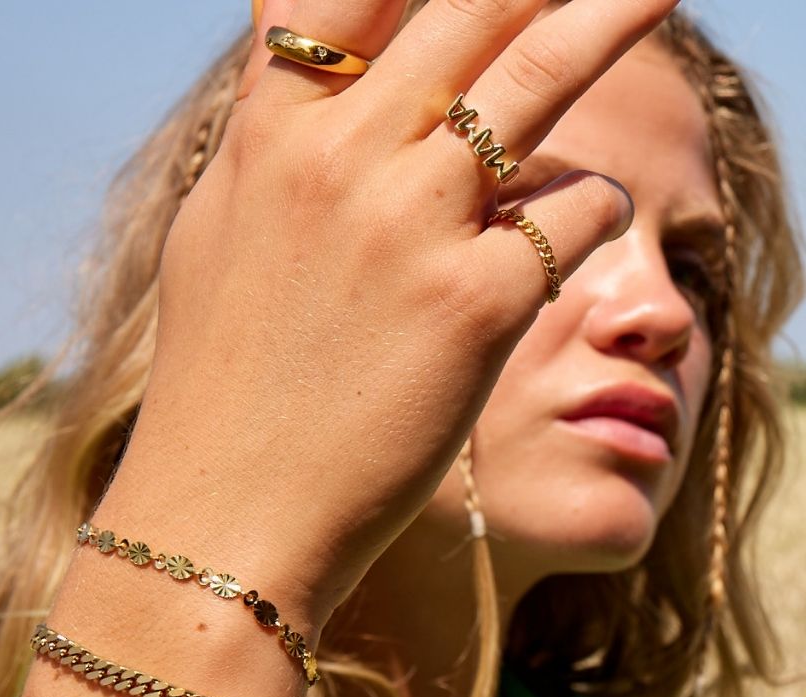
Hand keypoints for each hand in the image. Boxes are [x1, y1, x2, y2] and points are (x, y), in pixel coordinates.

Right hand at [131, 0, 673, 632]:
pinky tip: (557, 250)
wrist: (226, 514)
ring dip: (610, 21)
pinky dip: (587, 217)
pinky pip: (577, 213)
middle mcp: (340, 162)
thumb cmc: (220, 389)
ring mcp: (411, 226)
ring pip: (541, 72)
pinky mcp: (478, 303)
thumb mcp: (218, 242)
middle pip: (467, 7)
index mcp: (268, 143)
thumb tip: (281, 54)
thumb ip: (264, 142)